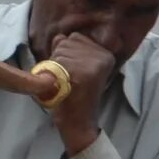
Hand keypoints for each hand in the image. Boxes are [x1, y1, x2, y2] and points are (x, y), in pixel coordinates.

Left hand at [46, 32, 117, 155]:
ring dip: (54, 64)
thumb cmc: (74, 94)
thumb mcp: (81, 67)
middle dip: (59, 57)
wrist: (78, 121)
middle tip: (66, 77)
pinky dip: (51, 71)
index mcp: (106, 54)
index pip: (76, 37)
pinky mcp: (82, 74)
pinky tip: (60, 84)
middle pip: (67, 41)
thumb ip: (73, 49)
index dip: (66, 52)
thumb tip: (59, 37)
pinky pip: (57, 61)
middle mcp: (103, 56)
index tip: (72, 70)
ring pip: (60, 50)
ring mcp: (93, 64)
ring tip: (63, 81)